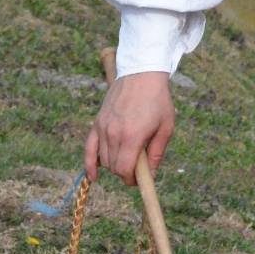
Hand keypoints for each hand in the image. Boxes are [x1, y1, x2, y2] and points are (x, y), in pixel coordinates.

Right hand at [83, 71, 173, 185]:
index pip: (124, 170)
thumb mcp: (165, 127)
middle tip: (138, 167)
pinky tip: (94, 176)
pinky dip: (89, 164)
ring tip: (128, 158)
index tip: (140, 179)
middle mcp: (114, 133)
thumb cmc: (158, 100)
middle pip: (114, 167)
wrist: (142, 73)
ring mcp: (103, 128)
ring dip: (114, 165)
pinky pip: (89, 148)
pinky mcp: (97, 122)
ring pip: (104, 160)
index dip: (132, 180)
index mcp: (132, 136)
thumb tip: (150, 176)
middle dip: (126, 172)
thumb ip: (156, 154)